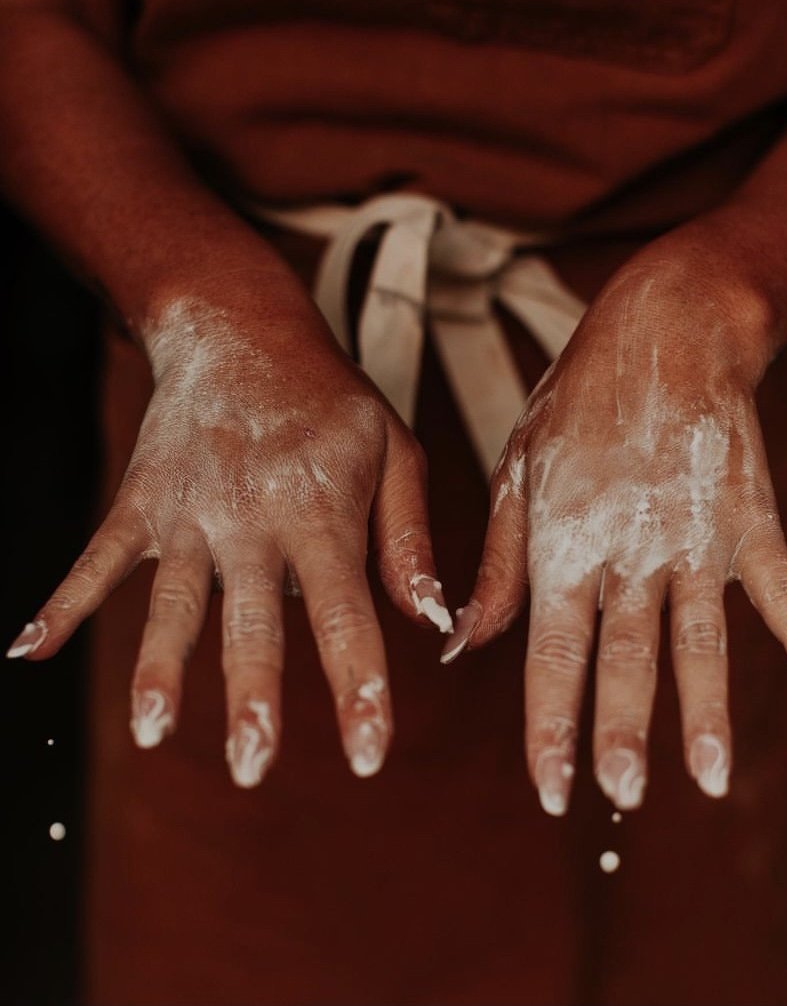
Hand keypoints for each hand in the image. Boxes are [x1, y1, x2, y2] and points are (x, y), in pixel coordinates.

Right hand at [7, 286, 449, 784]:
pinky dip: (65, 602)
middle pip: (251, 620)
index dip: (358, 686)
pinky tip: (27, 649)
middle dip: (253, 696)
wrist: (239, 328)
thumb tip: (433, 623)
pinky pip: (98, 557)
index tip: (368, 755)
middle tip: (252, 771)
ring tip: (150, 733)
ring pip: (172, 601)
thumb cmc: (329, 401)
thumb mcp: (393, 452)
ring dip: (159, 668)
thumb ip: (409, 540)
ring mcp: (188, 512)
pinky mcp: (140, 501)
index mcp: (321, 513)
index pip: (345, 612)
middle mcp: (252, 519)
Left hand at [442, 251, 786, 813]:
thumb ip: (495, 568)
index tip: (552, 790)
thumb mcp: (517, 475)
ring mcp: (694, 536)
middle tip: (621, 797)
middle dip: (621, 731)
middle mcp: (627, 548)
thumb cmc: (577, 403)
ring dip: (706, 709)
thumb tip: (460, 648)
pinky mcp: (748, 516)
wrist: (663, 330)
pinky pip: (778, 584)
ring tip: (711, 779)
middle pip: (624, 656)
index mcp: (562, 540)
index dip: (549, 724)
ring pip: (700, 638)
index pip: (551, 651)